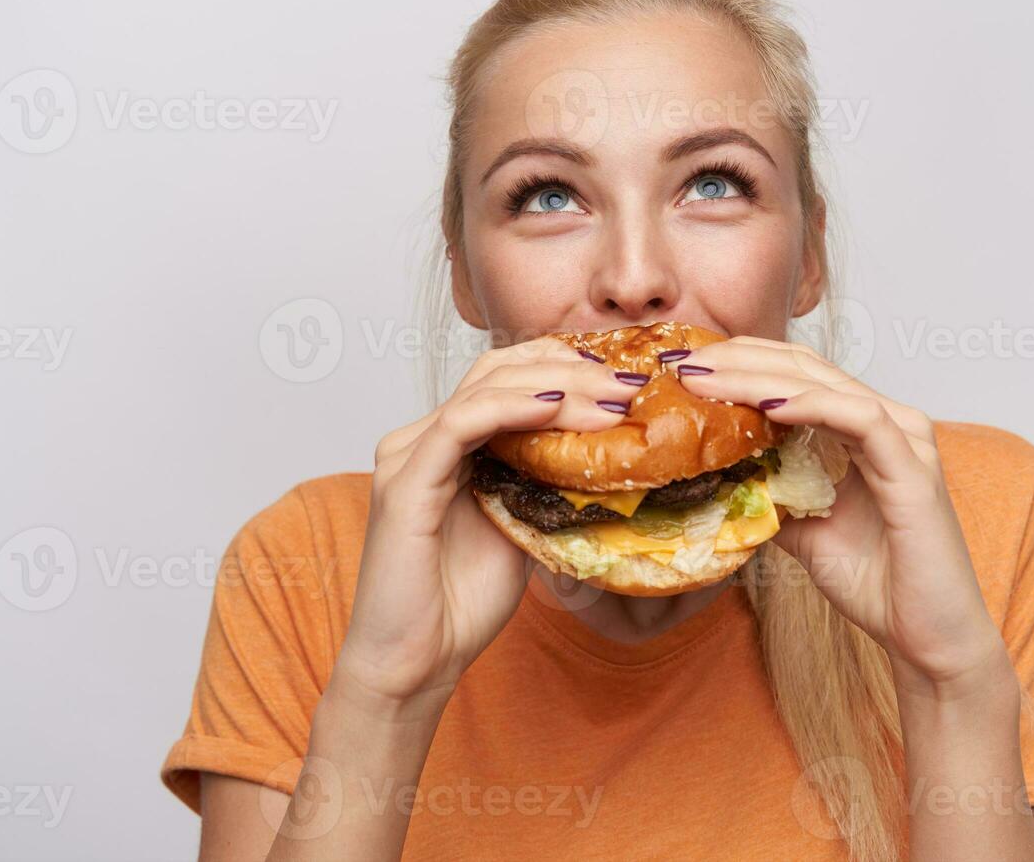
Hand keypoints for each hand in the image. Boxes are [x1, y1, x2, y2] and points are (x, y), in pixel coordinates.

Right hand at [330, 336, 644, 710]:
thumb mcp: (524, 528)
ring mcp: (408, 456)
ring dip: (556, 386)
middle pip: (499, 370)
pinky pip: (461, 424)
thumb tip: (605, 458)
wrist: (414, 665)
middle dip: (571, 368)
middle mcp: (422, 439)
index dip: (567, 368)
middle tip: (629, 384)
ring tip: (610, 398)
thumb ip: (546, 485)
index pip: (507, 378)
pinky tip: (556, 407)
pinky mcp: (405, 483)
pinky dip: (511, 408)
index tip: (625, 382)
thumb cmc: (461, 604)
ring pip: (486, 388)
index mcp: (448, 445)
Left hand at [675, 336, 1008, 695]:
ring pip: (826, 385)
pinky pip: (860, 420)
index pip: (798, 374)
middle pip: (806, 368)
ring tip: (707, 377)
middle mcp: (889, 422)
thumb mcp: (803, 531)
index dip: (742, 362)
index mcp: (865, 429)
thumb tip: (718, 477)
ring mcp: (906, 441)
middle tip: (683, 361)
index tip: (686, 369)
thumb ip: (772, 495)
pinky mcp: (913, 469)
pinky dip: (810, 407)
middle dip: (739, 359)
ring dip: (760, 377)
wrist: (926, 639)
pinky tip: (767, 405)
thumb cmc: (876, 584)